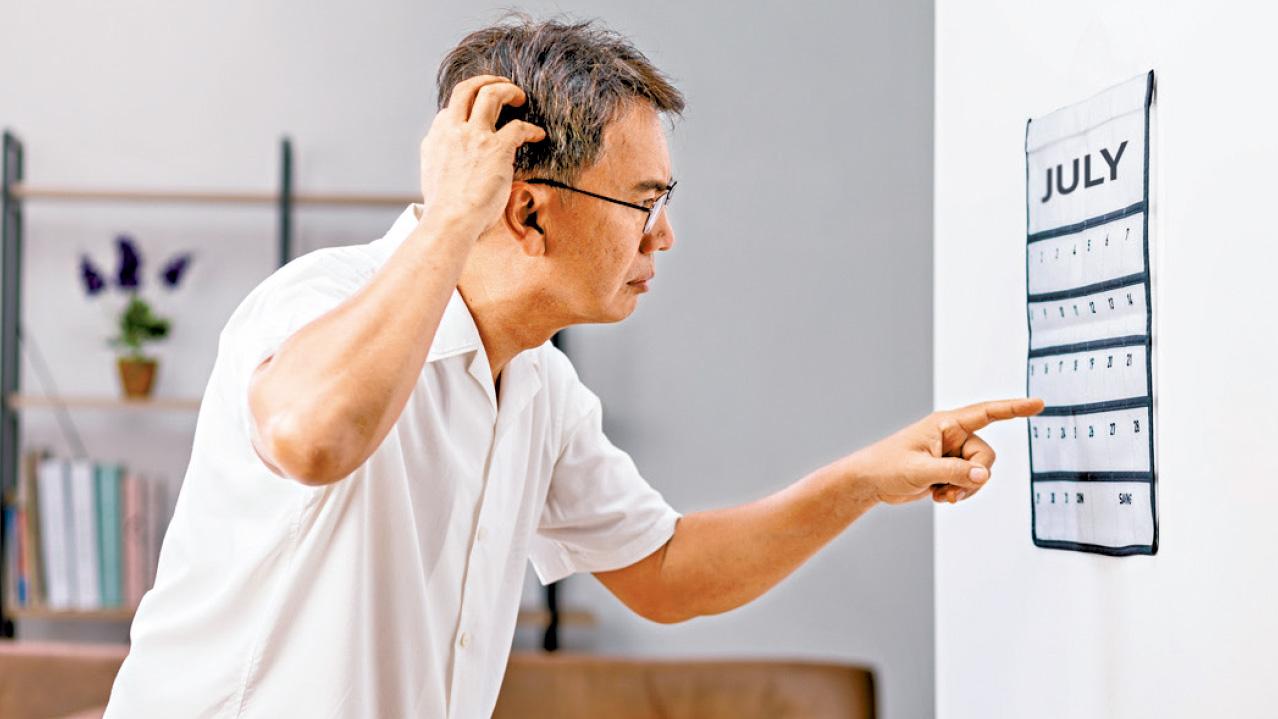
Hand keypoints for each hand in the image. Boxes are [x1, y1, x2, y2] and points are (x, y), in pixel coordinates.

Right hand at [418, 75, 546, 238]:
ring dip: (508, 90)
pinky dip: (531, 129)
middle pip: (466, 89)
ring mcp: (473, 135)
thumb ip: (442, 163)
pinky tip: (538, 135)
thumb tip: (452, 167)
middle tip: (502, 85)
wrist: (449, 222)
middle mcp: (452, 130)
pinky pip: (519, 127)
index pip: (449, 111)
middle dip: (486, 81)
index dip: (466, 111)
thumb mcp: (433, 179)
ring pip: (490, 93)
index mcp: (436, 139)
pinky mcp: (496, 147)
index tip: (477, 118)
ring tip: (520, 97)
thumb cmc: (444, 212)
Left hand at [840, 397, 1044, 505]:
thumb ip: (953, 472)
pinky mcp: (949, 469)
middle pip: (986, 456)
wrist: (870, 482)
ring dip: (965, 488)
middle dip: (974, 477)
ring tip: (941, 494)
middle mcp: (952, 436)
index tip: (1039, 404)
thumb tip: (983, 476)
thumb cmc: (887, 466)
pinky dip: (959, 492)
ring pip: (980, 473)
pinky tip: (939, 496)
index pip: (987, 413)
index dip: (1014, 409)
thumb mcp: (920, 470)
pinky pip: (970, 482)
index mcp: (946, 424)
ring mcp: (951, 453)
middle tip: (950, 490)